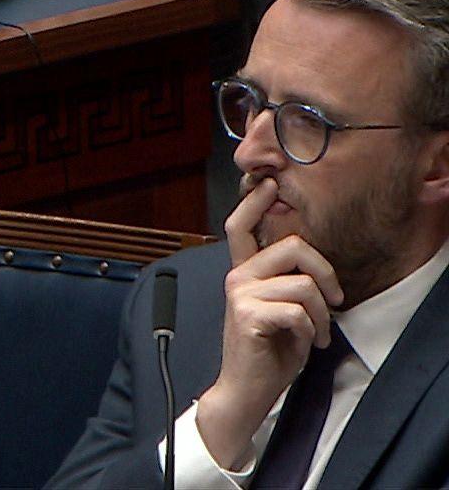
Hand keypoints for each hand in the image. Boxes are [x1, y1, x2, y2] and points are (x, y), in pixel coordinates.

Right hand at [193, 177, 344, 468]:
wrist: (246, 388)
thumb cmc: (267, 350)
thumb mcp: (280, 308)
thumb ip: (287, 281)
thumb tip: (311, 264)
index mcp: (243, 272)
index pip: (241, 226)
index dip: (254, 202)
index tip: (268, 185)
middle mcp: (238, 276)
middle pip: (293, 246)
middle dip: (326, 273)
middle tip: (334, 300)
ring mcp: (240, 293)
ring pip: (304, 284)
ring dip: (322, 315)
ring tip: (317, 333)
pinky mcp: (249, 314)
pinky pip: (299, 310)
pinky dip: (312, 331)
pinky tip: (306, 343)